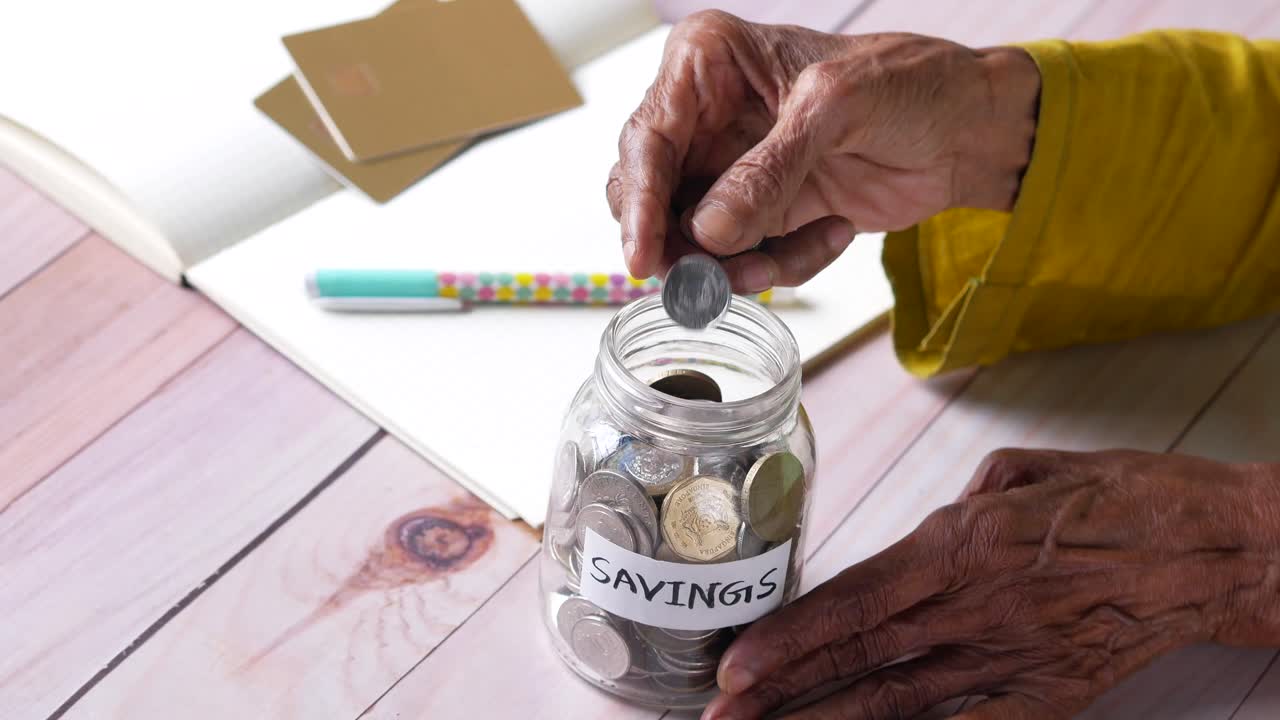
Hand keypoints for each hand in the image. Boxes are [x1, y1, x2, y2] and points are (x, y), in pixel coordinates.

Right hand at [606, 10, 1039, 291]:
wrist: (966, 130)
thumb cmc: (909, 84)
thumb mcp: (834, 111)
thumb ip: (766, 172)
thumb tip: (707, 230)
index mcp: (707, 63)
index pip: (648, 139)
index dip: (639, 203)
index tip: (645, 257)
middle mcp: (705, 115)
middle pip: (649, 195)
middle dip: (684, 244)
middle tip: (716, 277)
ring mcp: (728, 168)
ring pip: (689, 239)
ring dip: (735, 263)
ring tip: (787, 255)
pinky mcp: (758, 211)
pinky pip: (738, 258)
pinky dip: (781, 263)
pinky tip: (831, 232)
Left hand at [704, 449, 1279, 719]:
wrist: (1217, 546)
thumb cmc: (1127, 496)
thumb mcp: (1029, 468)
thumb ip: (964, 498)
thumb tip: (929, 521)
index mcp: (962, 543)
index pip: (853, 600)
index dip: (789, 637)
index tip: (737, 663)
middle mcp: (974, 606)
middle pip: (859, 655)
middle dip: (783, 686)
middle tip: (722, 712)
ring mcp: (1011, 658)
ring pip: (898, 700)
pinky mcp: (1050, 695)